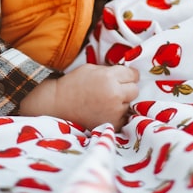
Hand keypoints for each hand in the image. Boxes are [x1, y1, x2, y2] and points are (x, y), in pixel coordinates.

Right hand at [19, 64, 138, 130]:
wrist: (58, 105)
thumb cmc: (73, 84)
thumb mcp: (92, 68)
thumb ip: (110, 71)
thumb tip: (126, 74)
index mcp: (109, 78)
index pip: (133, 75)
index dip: (128, 75)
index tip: (124, 77)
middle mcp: (114, 94)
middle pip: (135, 90)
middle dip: (127, 88)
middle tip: (115, 89)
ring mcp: (114, 111)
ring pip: (129, 104)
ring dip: (122, 102)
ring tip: (106, 101)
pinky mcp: (111, 124)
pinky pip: (123, 117)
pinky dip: (116, 115)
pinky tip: (104, 111)